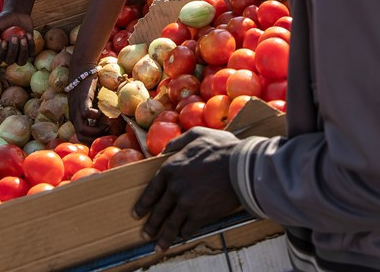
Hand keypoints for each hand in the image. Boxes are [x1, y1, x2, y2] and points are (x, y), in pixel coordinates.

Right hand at [0, 11, 34, 65]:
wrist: (17, 13)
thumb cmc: (2, 20)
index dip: (1, 53)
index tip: (4, 41)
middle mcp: (7, 55)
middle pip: (9, 61)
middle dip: (13, 50)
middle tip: (14, 37)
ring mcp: (18, 54)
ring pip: (21, 62)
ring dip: (23, 51)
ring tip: (23, 38)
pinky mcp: (28, 50)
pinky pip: (31, 54)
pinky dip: (30, 45)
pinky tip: (27, 35)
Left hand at [68, 75, 107, 141]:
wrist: (82, 69)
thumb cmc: (90, 86)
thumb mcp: (93, 103)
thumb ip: (98, 113)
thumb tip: (111, 123)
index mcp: (76, 118)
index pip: (81, 137)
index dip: (93, 140)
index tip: (105, 135)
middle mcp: (74, 116)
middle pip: (81, 137)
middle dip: (96, 138)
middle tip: (107, 131)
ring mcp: (76, 109)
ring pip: (82, 130)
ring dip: (97, 129)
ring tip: (107, 122)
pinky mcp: (82, 101)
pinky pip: (87, 114)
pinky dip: (97, 116)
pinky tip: (103, 110)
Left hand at [133, 128, 242, 251]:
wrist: (242, 166)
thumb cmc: (222, 148)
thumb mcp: (196, 135)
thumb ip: (177, 142)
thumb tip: (164, 151)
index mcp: (171, 168)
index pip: (151, 190)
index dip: (143, 204)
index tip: (137, 213)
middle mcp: (175, 188)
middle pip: (159, 211)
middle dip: (151, 225)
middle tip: (146, 234)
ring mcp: (186, 203)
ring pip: (171, 225)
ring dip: (163, 237)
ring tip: (158, 246)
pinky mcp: (200, 215)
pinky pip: (188, 228)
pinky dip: (184, 233)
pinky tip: (181, 236)